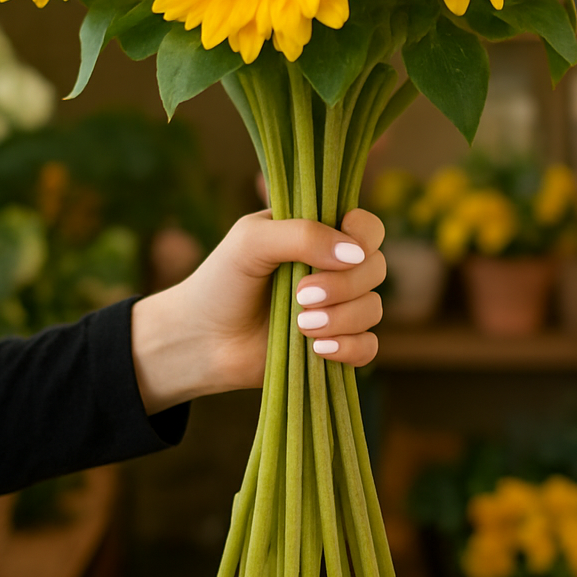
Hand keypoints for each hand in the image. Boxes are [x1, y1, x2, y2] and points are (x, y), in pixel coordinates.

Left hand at [130, 208, 385, 413]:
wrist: (200, 340)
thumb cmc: (221, 282)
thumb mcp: (251, 241)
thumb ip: (302, 235)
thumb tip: (355, 254)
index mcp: (319, 234)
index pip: (368, 227)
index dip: (364, 236)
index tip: (342, 251)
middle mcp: (334, 269)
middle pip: (376, 267)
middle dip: (344, 284)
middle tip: (301, 296)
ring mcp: (338, 308)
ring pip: (373, 308)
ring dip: (342, 318)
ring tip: (300, 325)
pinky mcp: (335, 345)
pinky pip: (369, 347)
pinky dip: (350, 348)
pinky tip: (318, 349)